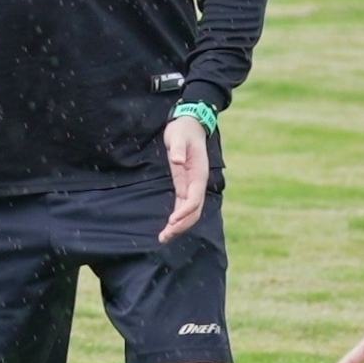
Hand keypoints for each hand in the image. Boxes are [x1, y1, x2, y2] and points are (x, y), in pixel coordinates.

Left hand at [158, 115, 208, 241]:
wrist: (188, 125)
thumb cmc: (183, 130)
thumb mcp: (178, 136)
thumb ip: (178, 148)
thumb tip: (177, 159)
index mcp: (199, 173)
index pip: (195, 198)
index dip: (185, 211)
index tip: (172, 220)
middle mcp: (198, 183)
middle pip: (194, 210)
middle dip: (181, 224)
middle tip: (165, 236)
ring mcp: (192, 185)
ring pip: (189, 211)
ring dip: (179, 225)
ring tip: (163, 237)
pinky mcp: (184, 185)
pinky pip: (182, 205)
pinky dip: (177, 217)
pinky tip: (168, 226)